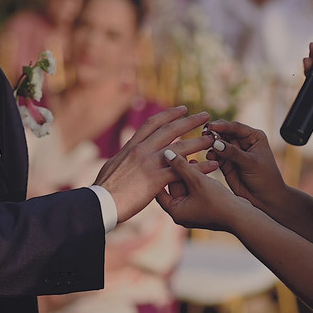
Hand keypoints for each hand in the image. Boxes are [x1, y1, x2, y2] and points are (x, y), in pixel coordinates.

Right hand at [94, 106, 217, 222]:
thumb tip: (125, 155)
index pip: (153, 123)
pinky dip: (200, 167)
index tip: (183, 109)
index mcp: (131, 146)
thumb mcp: (113, 165)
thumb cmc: (104, 189)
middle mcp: (141, 150)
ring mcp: (148, 163)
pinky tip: (212, 166)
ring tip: (213, 139)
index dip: (169, 114)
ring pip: (180, 148)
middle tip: (205, 115)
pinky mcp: (155, 180)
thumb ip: (124, 157)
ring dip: (199, 141)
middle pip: (170, 129)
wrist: (100, 203)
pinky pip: (182, 171)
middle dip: (190, 120)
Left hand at [156, 149, 251, 232]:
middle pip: (172, 187)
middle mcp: (181, 214)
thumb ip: (181, 166)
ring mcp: (193, 212)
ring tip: (192, 157)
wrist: (242, 217)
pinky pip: (196, 190)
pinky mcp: (204, 208)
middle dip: (177, 171)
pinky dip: (197, 179)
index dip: (158, 173)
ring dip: (188, 173)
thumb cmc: (218, 201)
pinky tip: (201, 164)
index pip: (159, 189)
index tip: (160, 159)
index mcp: (175, 211)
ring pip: (186, 187)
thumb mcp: (197, 180)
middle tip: (178, 154)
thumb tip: (166, 152)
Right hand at [202, 120, 288, 211]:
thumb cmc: (265, 178)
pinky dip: (211, 155)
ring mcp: (233, 153)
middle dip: (214, 133)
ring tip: (207, 147)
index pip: (236, 127)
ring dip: (211, 144)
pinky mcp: (226, 164)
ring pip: (218, 143)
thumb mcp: (251, 163)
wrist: (265, 199)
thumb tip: (215, 143)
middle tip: (204, 135)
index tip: (211, 126)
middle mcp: (243, 142)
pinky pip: (216, 156)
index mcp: (253, 137)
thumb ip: (233, 153)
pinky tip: (210, 157)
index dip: (223, 126)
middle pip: (225, 133)